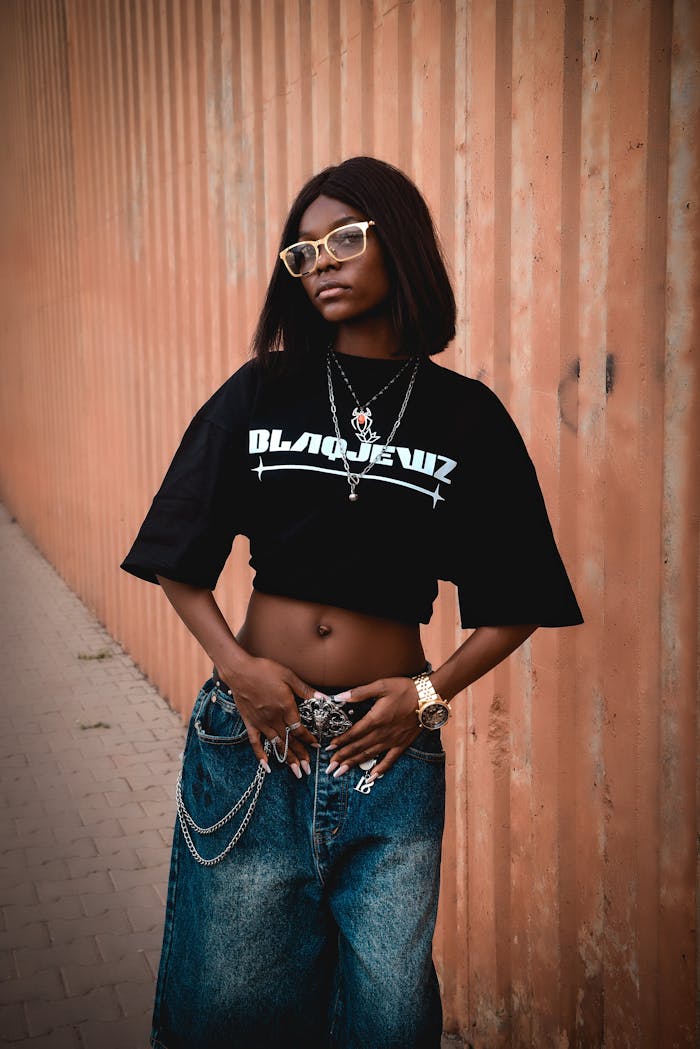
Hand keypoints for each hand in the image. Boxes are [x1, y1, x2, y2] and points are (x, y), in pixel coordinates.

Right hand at [219, 656, 320, 776]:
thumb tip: (324, 699)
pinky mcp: (250, 723)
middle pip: (290, 741)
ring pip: (276, 745)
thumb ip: (306, 690)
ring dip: (287, 759)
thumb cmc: (265, 670)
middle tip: (308, 770)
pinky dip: (261, 755)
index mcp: (285, 708)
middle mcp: (274, 719)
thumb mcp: (289, 676)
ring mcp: (261, 723)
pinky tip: (267, 766)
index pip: (300, 729)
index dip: (309, 739)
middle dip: (301, 755)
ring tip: (295, 772)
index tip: (316, 747)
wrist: (239, 670)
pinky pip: (255, 742)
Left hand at [323, 676, 421, 779]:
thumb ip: (360, 693)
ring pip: (369, 755)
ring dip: (354, 764)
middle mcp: (382, 733)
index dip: (340, 741)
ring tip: (341, 772)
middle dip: (342, 757)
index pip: (353, 734)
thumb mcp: (381, 685)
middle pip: (358, 747)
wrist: (429, 697)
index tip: (328, 748)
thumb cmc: (405, 689)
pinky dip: (380, 769)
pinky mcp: (402, 744)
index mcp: (376, 719)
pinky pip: (390, 760)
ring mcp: (392, 741)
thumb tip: (340, 697)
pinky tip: (371, 777)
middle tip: (329, 767)